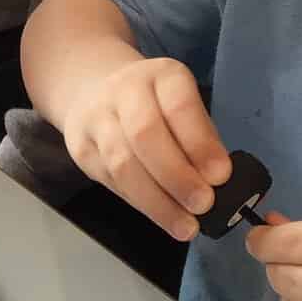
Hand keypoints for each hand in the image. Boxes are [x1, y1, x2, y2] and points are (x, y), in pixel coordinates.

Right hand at [60, 56, 233, 238]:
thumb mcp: (183, 103)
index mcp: (161, 75)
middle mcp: (123, 90)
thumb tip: (218, 182)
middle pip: (145, 134)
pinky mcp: (80, 148)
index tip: (221, 176)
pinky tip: (162, 217)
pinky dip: (140, 203)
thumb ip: (200, 136)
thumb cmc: (154, 103)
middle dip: (177, 176)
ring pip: (122, 163)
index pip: (179, 106)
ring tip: (185, 225)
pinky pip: (111, 181)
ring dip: (157, 201)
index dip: (200, 143)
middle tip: (203, 205)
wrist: (92, 88)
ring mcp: (96, 118)